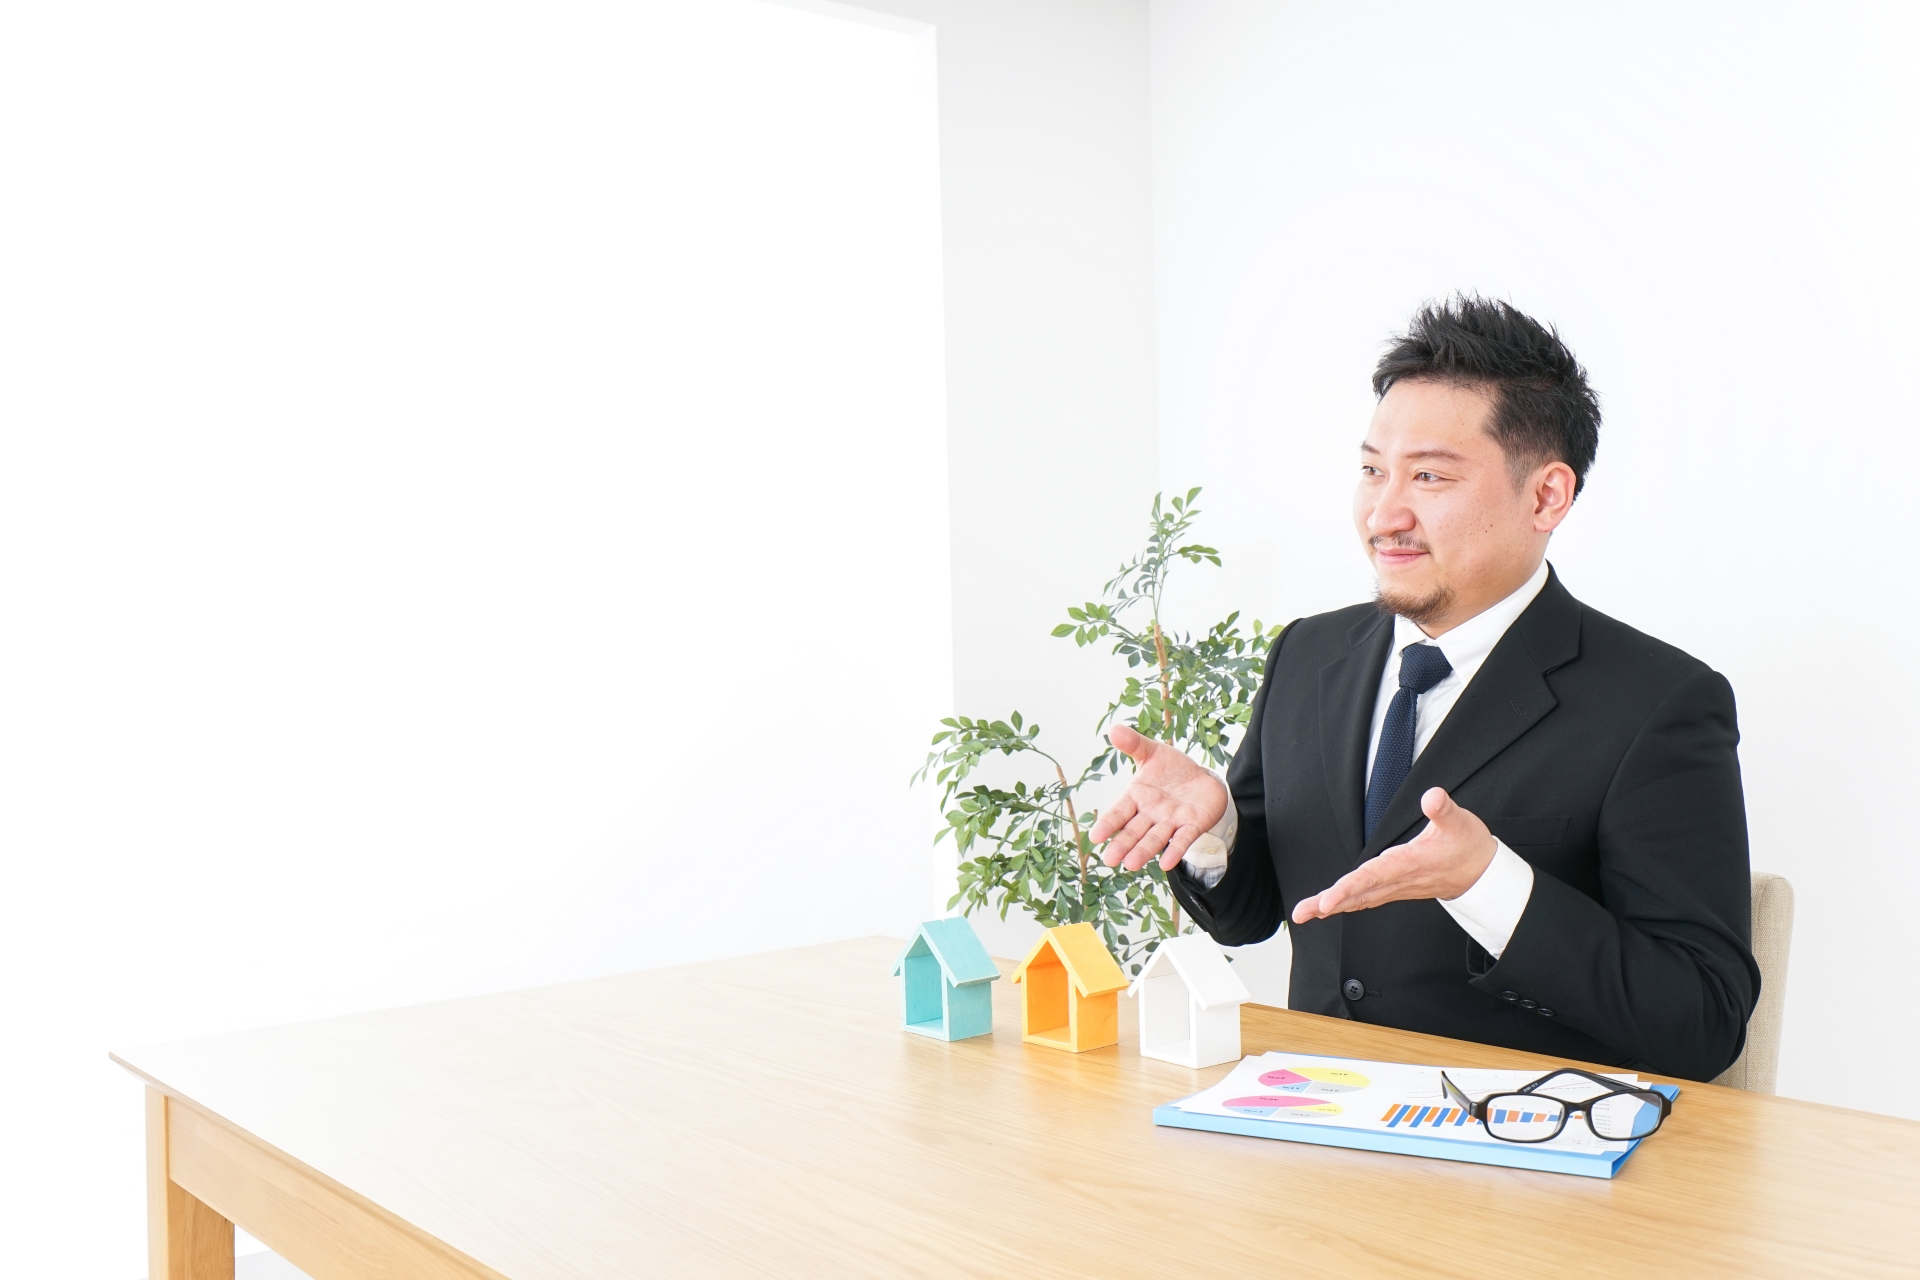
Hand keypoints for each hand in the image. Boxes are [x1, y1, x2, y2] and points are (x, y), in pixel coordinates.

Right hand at [1088, 725, 1229, 872]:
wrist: (1202, 779)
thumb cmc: (1172, 768)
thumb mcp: (1153, 752)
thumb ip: (1134, 744)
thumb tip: (1114, 729)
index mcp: (1137, 797)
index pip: (1119, 812)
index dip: (1108, 823)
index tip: (1095, 836)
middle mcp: (1150, 814)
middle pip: (1134, 831)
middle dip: (1123, 844)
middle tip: (1110, 859)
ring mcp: (1170, 822)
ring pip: (1155, 838)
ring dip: (1144, 851)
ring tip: (1131, 864)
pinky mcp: (1192, 826)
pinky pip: (1182, 840)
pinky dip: (1174, 850)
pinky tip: (1166, 863)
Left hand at [1291, 787, 1494, 923]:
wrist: (1483, 875)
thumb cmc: (1469, 846)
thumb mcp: (1460, 823)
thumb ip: (1444, 809)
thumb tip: (1432, 796)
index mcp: (1408, 863)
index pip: (1372, 876)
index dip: (1348, 888)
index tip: (1328, 900)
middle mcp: (1398, 880)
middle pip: (1358, 893)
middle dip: (1328, 903)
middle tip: (1301, 913)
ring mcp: (1396, 887)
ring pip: (1359, 899)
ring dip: (1331, 906)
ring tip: (1304, 913)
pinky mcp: (1395, 889)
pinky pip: (1365, 899)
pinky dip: (1345, 903)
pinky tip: (1328, 907)